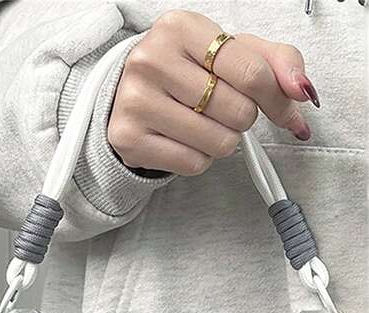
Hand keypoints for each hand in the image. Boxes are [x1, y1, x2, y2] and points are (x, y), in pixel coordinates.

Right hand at [109, 9, 318, 176]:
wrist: (130, 95)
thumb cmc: (188, 72)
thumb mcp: (231, 53)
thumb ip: (276, 63)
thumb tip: (304, 92)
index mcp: (179, 28)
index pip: (252, 73)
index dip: (277, 99)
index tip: (282, 109)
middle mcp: (151, 60)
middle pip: (239, 112)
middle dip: (241, 118)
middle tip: (221, 110)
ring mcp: (136, 101)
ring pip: (219, 142)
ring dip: (222, 141)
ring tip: (201, 125)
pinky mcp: (128, 139)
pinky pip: (194, 163)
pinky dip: (199, 158)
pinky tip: (184, 141)